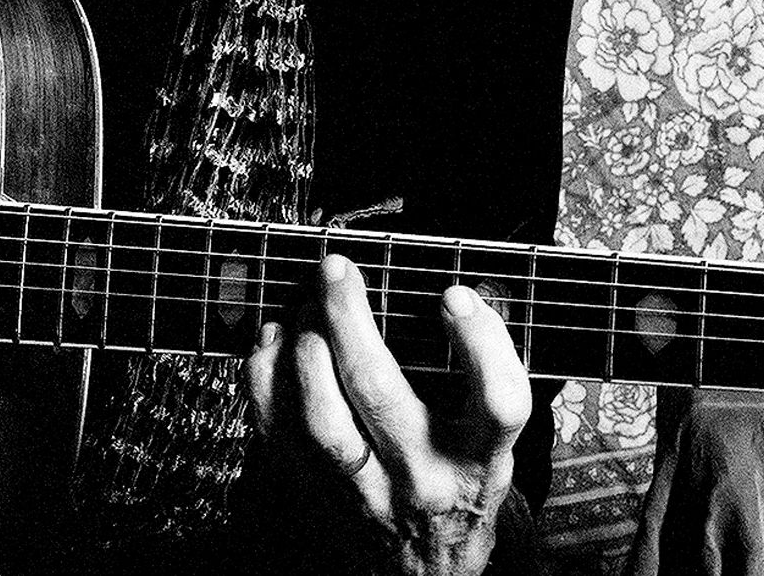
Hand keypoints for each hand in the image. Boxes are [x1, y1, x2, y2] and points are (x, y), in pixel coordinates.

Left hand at [243, 254, 530, 575]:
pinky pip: (277, 434)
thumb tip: (458, 297)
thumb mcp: (492, 449)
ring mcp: (365, 491)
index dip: (480, 345)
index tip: (455, 296)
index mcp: (480, 462)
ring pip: (321, 419)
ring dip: (304, 348)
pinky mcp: (317, 495)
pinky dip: (264, 377)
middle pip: (379, 392)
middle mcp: (422, 478)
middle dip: (349, 319)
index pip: (498, 404)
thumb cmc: (458, 490)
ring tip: (307, 301)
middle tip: (337, 269)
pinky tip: (273, 336)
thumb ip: (481, 383)